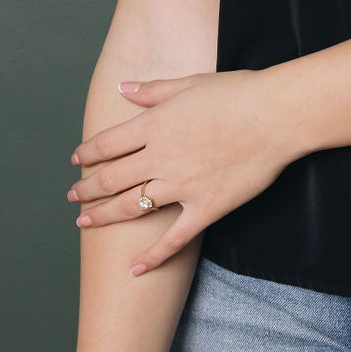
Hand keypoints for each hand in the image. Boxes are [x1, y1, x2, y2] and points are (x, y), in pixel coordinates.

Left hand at [66, 69, 294, 274]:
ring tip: (85, 222)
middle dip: (86, 189)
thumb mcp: (190, 83)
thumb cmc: (237, 92)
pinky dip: (152, 256)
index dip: (86, 153)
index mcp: (155, 125)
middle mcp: (161, 157)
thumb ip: (152, 90)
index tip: (76, 161)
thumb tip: (122, 87)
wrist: (277, 115)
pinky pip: (173, 239)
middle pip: (111, 178)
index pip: (107, 144)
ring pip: (131, 207)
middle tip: (73, 196)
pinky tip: (135, 268)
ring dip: (103, 216)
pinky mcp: (206, 207)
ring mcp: (182, 185)